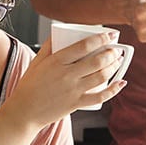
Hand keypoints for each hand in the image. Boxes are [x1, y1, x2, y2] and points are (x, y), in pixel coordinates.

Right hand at [5, 32, 126, 129]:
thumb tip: (58, 32)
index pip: (84, 46)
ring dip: (114, 67)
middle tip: (116, 49)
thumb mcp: (36, 62)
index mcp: (56, 61)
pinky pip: (100, 97)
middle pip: (97, 60)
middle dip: (112, 53)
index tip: (110, 35)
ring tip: (118, 61)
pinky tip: (121, 83)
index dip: (101, 38)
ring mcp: (73, 90)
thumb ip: (48, 47)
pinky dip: (113, 90)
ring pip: (101, 76)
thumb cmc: (29, 86)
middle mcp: (67, 75)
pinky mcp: (76, 104)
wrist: (24, 111)